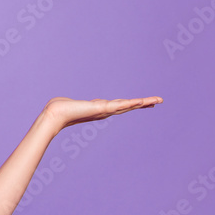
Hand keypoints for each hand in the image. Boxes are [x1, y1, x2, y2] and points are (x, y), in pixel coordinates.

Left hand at [41, 95, 162, 133]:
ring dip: (143, 102)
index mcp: (100, 109)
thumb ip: (74, 105)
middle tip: (158, 101)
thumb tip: (71, 105)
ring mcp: (104, 111)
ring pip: (128, 106)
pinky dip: (131, 104)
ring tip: (157, 100)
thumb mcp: (72, 105)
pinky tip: (142, 101)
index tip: (143, 102)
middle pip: (128, 106)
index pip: (120, 106)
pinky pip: (120, 105)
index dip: (132, 104)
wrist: (55, 114)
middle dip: (143, 103)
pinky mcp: (101, 109)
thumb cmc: (59, 109)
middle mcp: (105, 111)